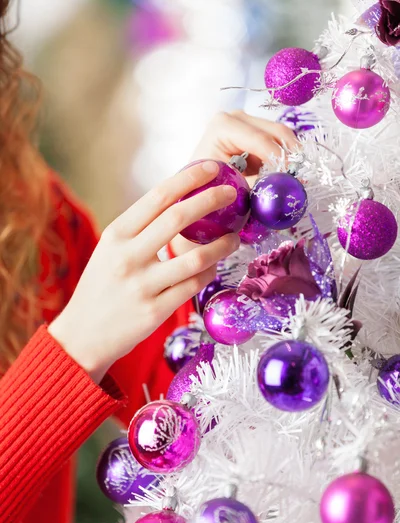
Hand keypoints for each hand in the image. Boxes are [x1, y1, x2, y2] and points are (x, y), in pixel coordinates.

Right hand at [49, 161, 239, 383]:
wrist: (82, 335)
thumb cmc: (101, 287)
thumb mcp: (110, 250)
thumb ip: (140, 230)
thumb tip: (181, 203)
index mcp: (116, 235)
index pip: (157, 197)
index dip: (188, 179)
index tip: (212, 168)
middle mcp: (128, 256)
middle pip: (178, 219)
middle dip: (211, 200)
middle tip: (233, 194)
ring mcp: (142, 285)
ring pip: (195, 258)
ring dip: (222, 245)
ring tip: (234, 238)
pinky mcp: (155, 311)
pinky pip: (193, 286)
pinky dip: (209, 273)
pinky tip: (214, 267)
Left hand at [170, 110, 297, 256]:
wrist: (193, 190)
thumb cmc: (205, 189)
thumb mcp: (230, 187)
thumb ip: (257, 186)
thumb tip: (284, 186)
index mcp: (223, 126)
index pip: (261, 140)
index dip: (281, 160)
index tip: (295, 180)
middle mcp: (236, 117)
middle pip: (277, 132)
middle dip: (292, 156)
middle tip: (303, 180)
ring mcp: (246, 123)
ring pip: (282, 136)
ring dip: (292, 158)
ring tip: (298, 180)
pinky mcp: (255, 133)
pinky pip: (278, 144)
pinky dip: (285, 159)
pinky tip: (289, 177)